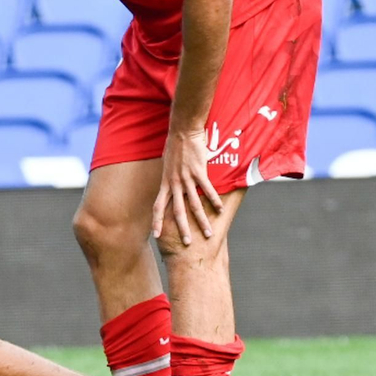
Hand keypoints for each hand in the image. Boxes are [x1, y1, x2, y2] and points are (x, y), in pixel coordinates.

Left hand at [154, 127, 222, 244]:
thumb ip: (169, 178)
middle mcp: (175, 183)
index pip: (158, 206)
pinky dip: (214, 201)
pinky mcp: (199, 172)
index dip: (157, 221)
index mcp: (166, 183)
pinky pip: (208, 190)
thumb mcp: (167, 165)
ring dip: (202, 221)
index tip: (156, 235)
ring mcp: (187, 178)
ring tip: (208, 233)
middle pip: (178, 211)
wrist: (182, 131)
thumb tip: (170, 185)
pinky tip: (220, 210)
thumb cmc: (174, 146)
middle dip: (182, 229)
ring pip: (194, 205)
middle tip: (187, 243)